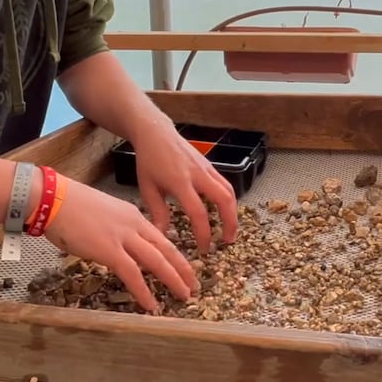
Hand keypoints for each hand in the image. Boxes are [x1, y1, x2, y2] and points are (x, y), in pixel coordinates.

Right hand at [42, 176, 198, 311]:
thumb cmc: (68, 206)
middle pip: (166, 249)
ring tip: (184, 295)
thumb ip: (112, 230)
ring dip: (173, 279)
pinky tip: (151, 305)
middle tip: (194, 285)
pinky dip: (144, 291)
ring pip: (157, 261)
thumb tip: (111, 245)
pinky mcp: (109, 250)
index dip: (175, 255)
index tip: (184, 267)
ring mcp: (123, 237)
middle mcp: (133, 225)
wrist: (53, 198)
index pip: (160, 238)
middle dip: (183, 268)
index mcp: (132, 216)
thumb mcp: (101, 215)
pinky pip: (133, 274)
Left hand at [131, 127, 239, 253]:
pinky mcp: (210, 165)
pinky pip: (225, 184)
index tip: (204, 248)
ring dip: (233, 212)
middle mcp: (198, 174)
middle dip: (230, 222)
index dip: (204, 233)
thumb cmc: (149, 161)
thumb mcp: (148, 188)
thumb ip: (157, 213)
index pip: (199, 212)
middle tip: (228, 241)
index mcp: (180, 182)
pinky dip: (228, 199)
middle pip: (224, 199)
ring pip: (229, 191)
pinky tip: (223, 211)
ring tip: (230, 229)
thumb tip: (163, 237)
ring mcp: (207, 168)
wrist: (156, 133)